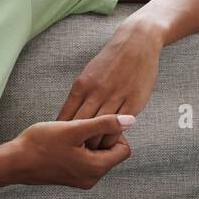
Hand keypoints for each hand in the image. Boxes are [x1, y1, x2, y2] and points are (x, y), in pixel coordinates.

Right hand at [8, 115, 134, 187]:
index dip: (113, 132)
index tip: (94, 125)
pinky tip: (63, 142)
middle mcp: (91, 178)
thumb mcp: (75, 129)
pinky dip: (79, 148)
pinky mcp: (71, 178)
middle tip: (80, 128)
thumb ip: (104, 123)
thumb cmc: (41, 144)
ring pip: (98, 155)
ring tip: (70, 134)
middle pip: (112, 152)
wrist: (13, 162)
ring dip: (88, 142)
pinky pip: (85, 160)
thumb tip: (132, 120)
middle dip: (100, 137)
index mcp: (96, 168)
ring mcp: (80, 180)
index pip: (124, 148)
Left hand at [56, 18, 161, 148]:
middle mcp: (96, 93)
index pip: (66, 117)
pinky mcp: (133, 103)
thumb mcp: (89, 73)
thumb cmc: (111, 60)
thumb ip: (81, 94)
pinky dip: (112, 138)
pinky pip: (119, 127)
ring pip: (100, 131)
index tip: (60, 145)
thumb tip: (70, 116)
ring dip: (95, 145)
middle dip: (77, 144)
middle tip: (75, 156)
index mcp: (82, 86)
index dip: (62, 134)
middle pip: (81, 128)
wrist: (137, 42)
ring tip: (92, 155)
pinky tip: (110, 143)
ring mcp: (115, 98)